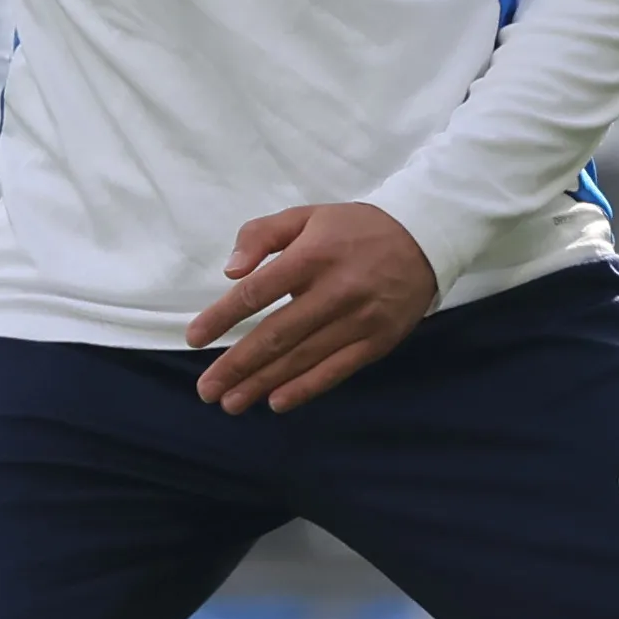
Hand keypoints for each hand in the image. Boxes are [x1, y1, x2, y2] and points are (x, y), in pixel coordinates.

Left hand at [186, 201, 441, 412]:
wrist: (424, 238)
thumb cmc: (354, 229)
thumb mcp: (306, 215)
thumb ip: (261, 235)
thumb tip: (230, 271)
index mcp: (312, 256)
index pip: (256, 293)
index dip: (221, 318)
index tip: (194, 338)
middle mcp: (334, 292)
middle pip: (276, 335)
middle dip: (236, 365)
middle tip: (206, 390)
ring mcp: (358, 321)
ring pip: (302, 359)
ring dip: (262, 384)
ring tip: (231, 402)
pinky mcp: (376, 342)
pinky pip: (335, 371)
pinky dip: (304, 389)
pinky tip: (275, 401)